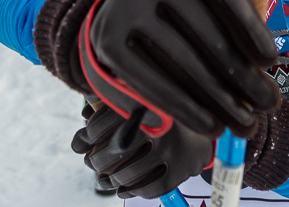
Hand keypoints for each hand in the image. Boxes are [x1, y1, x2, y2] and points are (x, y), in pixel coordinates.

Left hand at [73, 104, 212, 199]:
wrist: (208, 119)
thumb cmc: (164, 110)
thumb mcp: (142, 97)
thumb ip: (113, 105)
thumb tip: (80, 130)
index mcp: (147, 102)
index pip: (103, 123)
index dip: (89, 134)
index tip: (87, 138)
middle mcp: (160, 126)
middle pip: (113, 152)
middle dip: (97, 160)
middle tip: (94, 161)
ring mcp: (172, 150)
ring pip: (128, 174)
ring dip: (111, 179)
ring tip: (106, 177)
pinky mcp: (182, 169)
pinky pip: (150, 187)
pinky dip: (133, 191)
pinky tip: (124, 187)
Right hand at [88, 0, 284, 136]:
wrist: (124, 6)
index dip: (251, 31)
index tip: (271, 62)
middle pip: (208, 36)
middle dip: (244, 77)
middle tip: (270, 104)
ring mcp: (127, 10)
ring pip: (183, 65)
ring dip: (221, 102)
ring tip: (248, 126)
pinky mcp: (109, 42)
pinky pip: (153, 83)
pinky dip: (186, 110)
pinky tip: (213, 128)